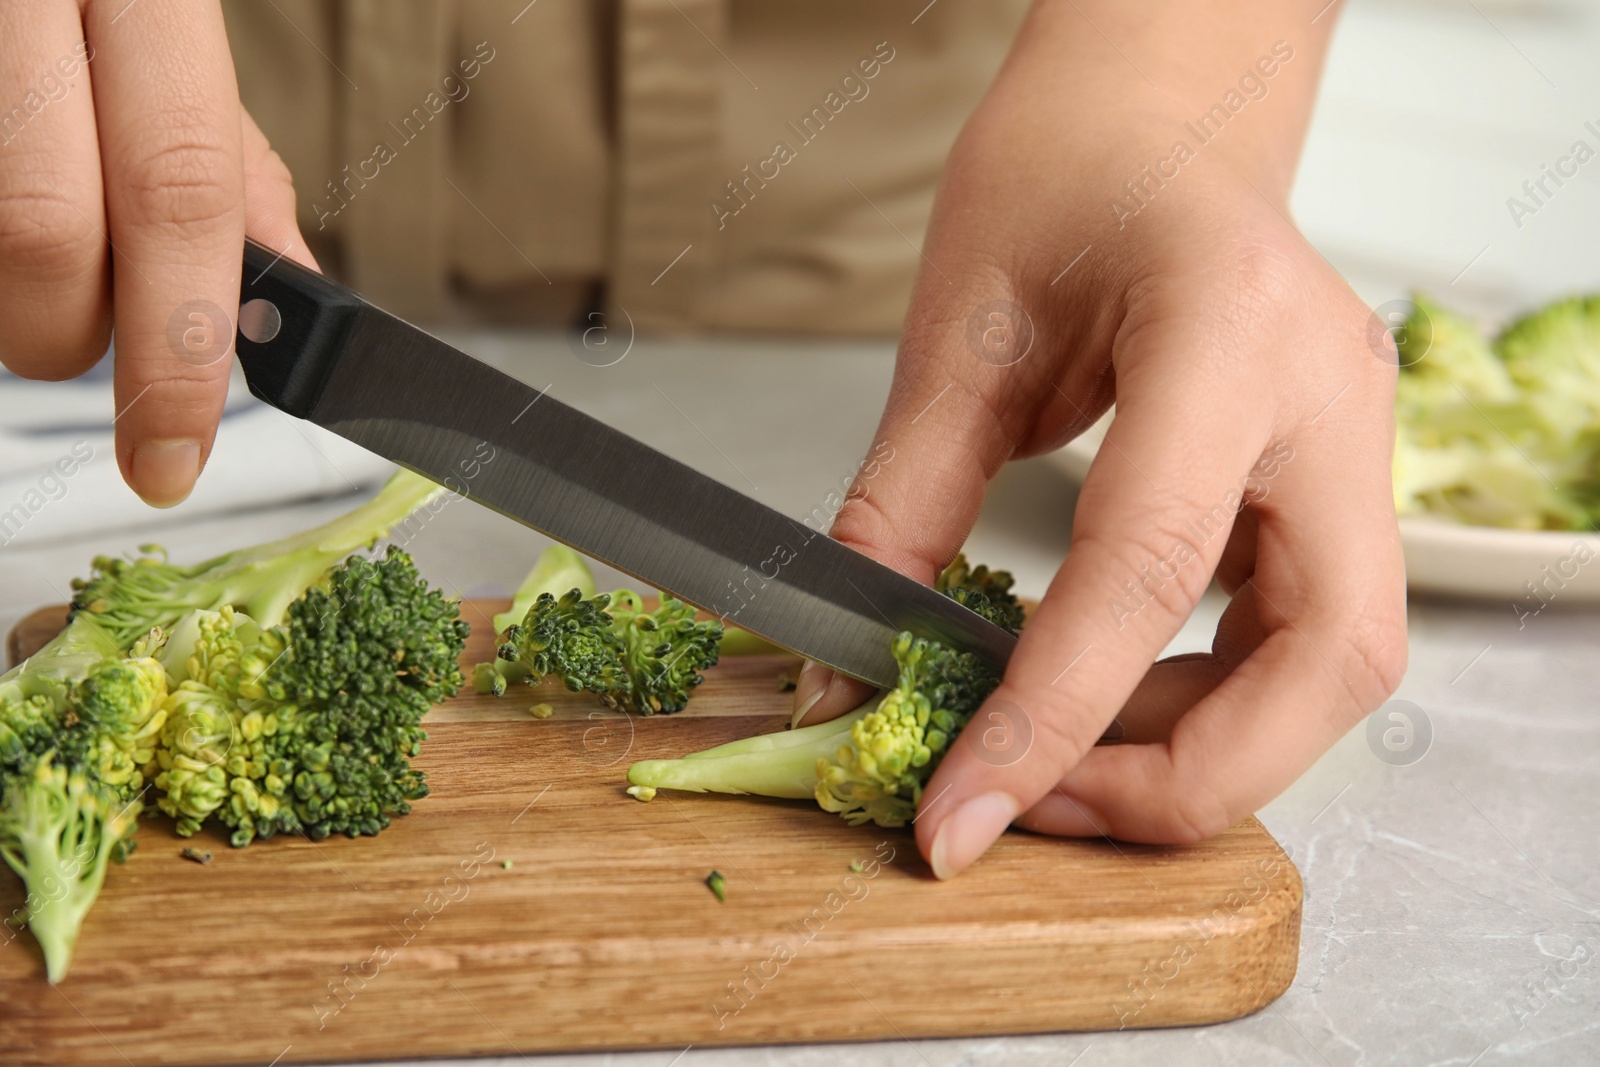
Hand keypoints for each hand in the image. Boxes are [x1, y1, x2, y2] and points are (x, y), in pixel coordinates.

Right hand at [0, 1, 314, 505]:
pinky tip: (5, 229)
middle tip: (87, 340)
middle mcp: (25, 10)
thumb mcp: (174, 37)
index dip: (180, 349)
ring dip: (15, 299)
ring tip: (42, 253)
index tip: (173, 453)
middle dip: (72, 336)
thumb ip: (227, 160)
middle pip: (44, 237)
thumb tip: (291, 284)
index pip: (181, 196)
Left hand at [792, 0, 1405, 875]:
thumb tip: (853, 673)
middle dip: (1180, 777)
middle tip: (1034, 804)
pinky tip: (1117, 688)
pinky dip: (1212, 696)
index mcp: (1225, 327)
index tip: (962, 815)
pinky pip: (1307, 635)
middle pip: (1324, 661)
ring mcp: (1358, 443)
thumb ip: (902, 510)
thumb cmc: (1061, 175)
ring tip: (1058, 752)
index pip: (1148, 567)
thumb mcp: (955, 334)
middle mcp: (1331, 396)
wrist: (1155, 123)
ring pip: (1336, 668)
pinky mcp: (1340, 482)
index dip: (1049, 718)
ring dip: (1199, 749)